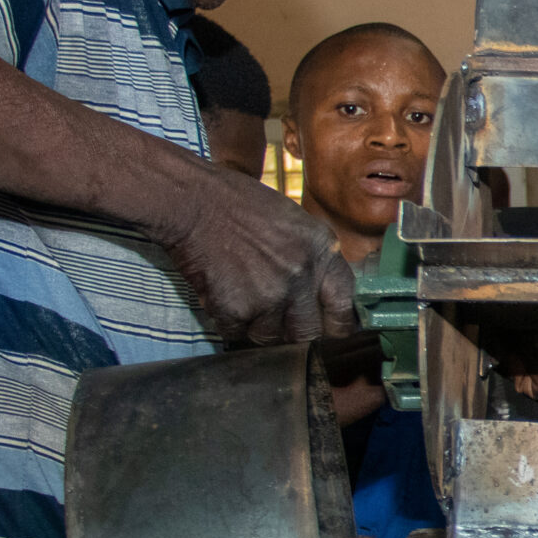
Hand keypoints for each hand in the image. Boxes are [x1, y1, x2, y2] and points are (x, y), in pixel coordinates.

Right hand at [149, 167, 359, 345]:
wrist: (192, 200)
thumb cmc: (240, 204)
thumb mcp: (296, 223)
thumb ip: (314, 259)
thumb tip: (322, 295)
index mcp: (322, 250)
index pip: (345, 305)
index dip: (337, 323)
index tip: (329, 329)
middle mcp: (302, 275)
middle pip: (309, 332)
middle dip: (294, 332)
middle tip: (279, 322)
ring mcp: (270, 295)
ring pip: (271, 337)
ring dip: (257, 327)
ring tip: (243, 299)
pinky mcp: (236, 308)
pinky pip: (236, 333)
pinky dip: (228, 322)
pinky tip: (222, 296)